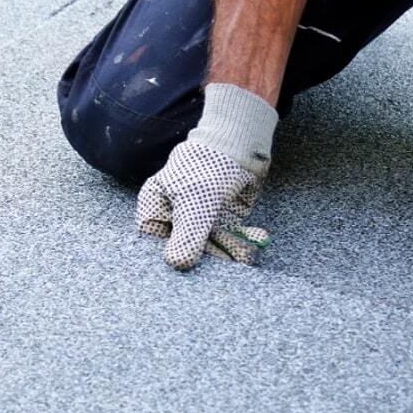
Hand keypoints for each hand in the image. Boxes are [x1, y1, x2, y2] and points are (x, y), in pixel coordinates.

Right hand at [136, 140, 269, 269]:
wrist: (240, 145)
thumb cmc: (208, 166)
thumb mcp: (195, 202)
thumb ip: (187, 234)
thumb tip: (177, 264)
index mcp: (156, 207)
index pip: (156, 243)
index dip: (172, 256)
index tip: (190, 268)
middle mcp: (174, 216)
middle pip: (185, 247)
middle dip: (209, 257)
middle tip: (227, 267)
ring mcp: (197, 219)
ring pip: (210, 245)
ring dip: (230, 250)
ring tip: (247, 254)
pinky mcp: (219, 220)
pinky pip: (227, 238)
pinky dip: (241, 241)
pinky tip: (257, 238)